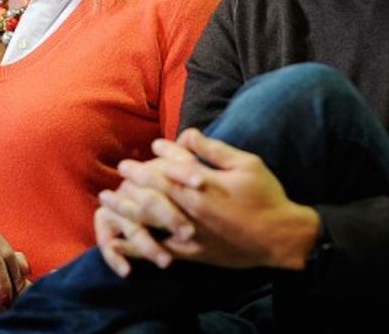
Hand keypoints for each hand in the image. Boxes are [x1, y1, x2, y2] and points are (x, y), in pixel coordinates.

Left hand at [96, 129, 318, 274]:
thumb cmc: (266, 196)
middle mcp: (191, 210)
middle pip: (154, 191)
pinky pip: (158, 250)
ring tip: (109, 200)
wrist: (280, 239)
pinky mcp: (192, 254)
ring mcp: (189, 234)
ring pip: (150, 220)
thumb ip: (214, 150)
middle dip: (136, 178)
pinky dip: (137, 247)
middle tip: (122, 168)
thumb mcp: (247, 164)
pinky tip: (117, 243)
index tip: (153, 145)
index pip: (173, 165)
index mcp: (204, 186)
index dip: (161, 153)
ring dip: (126, 208)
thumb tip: (188, 133)